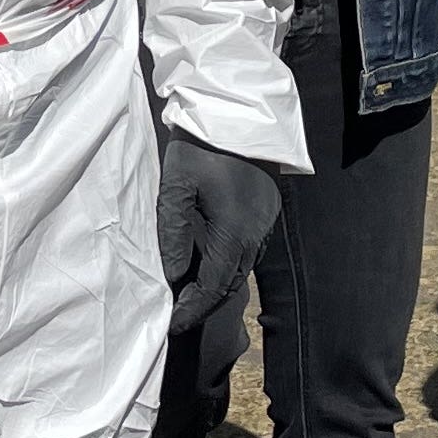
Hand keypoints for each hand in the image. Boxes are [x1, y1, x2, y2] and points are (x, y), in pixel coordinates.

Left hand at [154, 129, 282, 336]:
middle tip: (178, 316)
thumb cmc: (201, 147)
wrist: (237, 112)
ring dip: (218, 285)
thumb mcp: (176, 187)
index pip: (211, 287)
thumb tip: (170, 274)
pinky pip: (249, 250)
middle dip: (204, 304)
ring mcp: (266, 222)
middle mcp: (256, 234)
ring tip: (190, 294)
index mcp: (234, 233)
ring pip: (242, 268)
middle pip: (230, 284)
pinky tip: (210, 263)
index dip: (190, 309)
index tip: (171, 325)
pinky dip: (229, 265)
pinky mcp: (267, 210)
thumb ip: (172, 233)